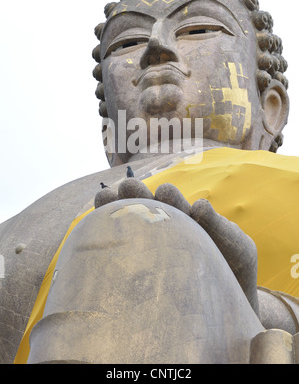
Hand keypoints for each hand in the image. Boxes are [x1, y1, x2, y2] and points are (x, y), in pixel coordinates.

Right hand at [94, 178, 258, 314]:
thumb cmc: (232, 268)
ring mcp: (152, 247)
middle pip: (147, 208)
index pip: (173, 202)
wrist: (229, 305)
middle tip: (128, 186)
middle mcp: (165, 228)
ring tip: (104, 196)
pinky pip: (123, 252)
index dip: (168, 196)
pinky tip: (96, 226)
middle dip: (137, 195)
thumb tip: (199, 205)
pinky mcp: (143, 270)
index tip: (164, 192)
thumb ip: (219, 226)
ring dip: (117, 208)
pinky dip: (108, 236)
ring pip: (130, 224)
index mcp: (187, 218)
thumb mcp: (236, 246)